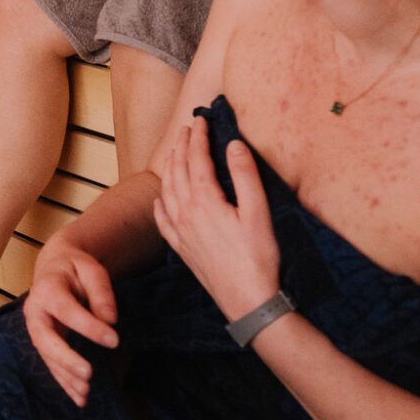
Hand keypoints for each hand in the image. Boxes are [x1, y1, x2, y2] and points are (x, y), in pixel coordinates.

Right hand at [22, 235, 119, 406]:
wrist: (55, 268)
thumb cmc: (76, 268)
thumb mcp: (91, 269)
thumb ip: (100, 290)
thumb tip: (109, 319)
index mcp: (47, 288)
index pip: (65, 309)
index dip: (88, 326)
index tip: (114, 340)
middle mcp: (35, 311)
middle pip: (45, 338)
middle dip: (65, 359)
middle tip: (88, 374)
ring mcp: (36, 328)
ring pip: (46, 356)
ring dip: (64, 376)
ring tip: (86, 393)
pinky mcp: (43, 342)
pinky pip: (51, 364)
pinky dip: (64, 382)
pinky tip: (79, 398)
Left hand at [152, 115, 280, 322]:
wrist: (247, 300)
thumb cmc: (258, 257)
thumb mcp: (258, 213)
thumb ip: (245, 175)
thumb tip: (234, 144)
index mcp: (204, 200)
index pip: (196, 158)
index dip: (198, 137)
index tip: (202, 119)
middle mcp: (185, 212)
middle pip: (177, 170)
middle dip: (181, 146)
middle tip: (187, 128)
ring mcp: (179, 231)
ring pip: (166, 189)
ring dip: (170, 167)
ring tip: (175, 153)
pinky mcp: (181, 247)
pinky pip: (162, 218)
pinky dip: (160, 201)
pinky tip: (161, 198)